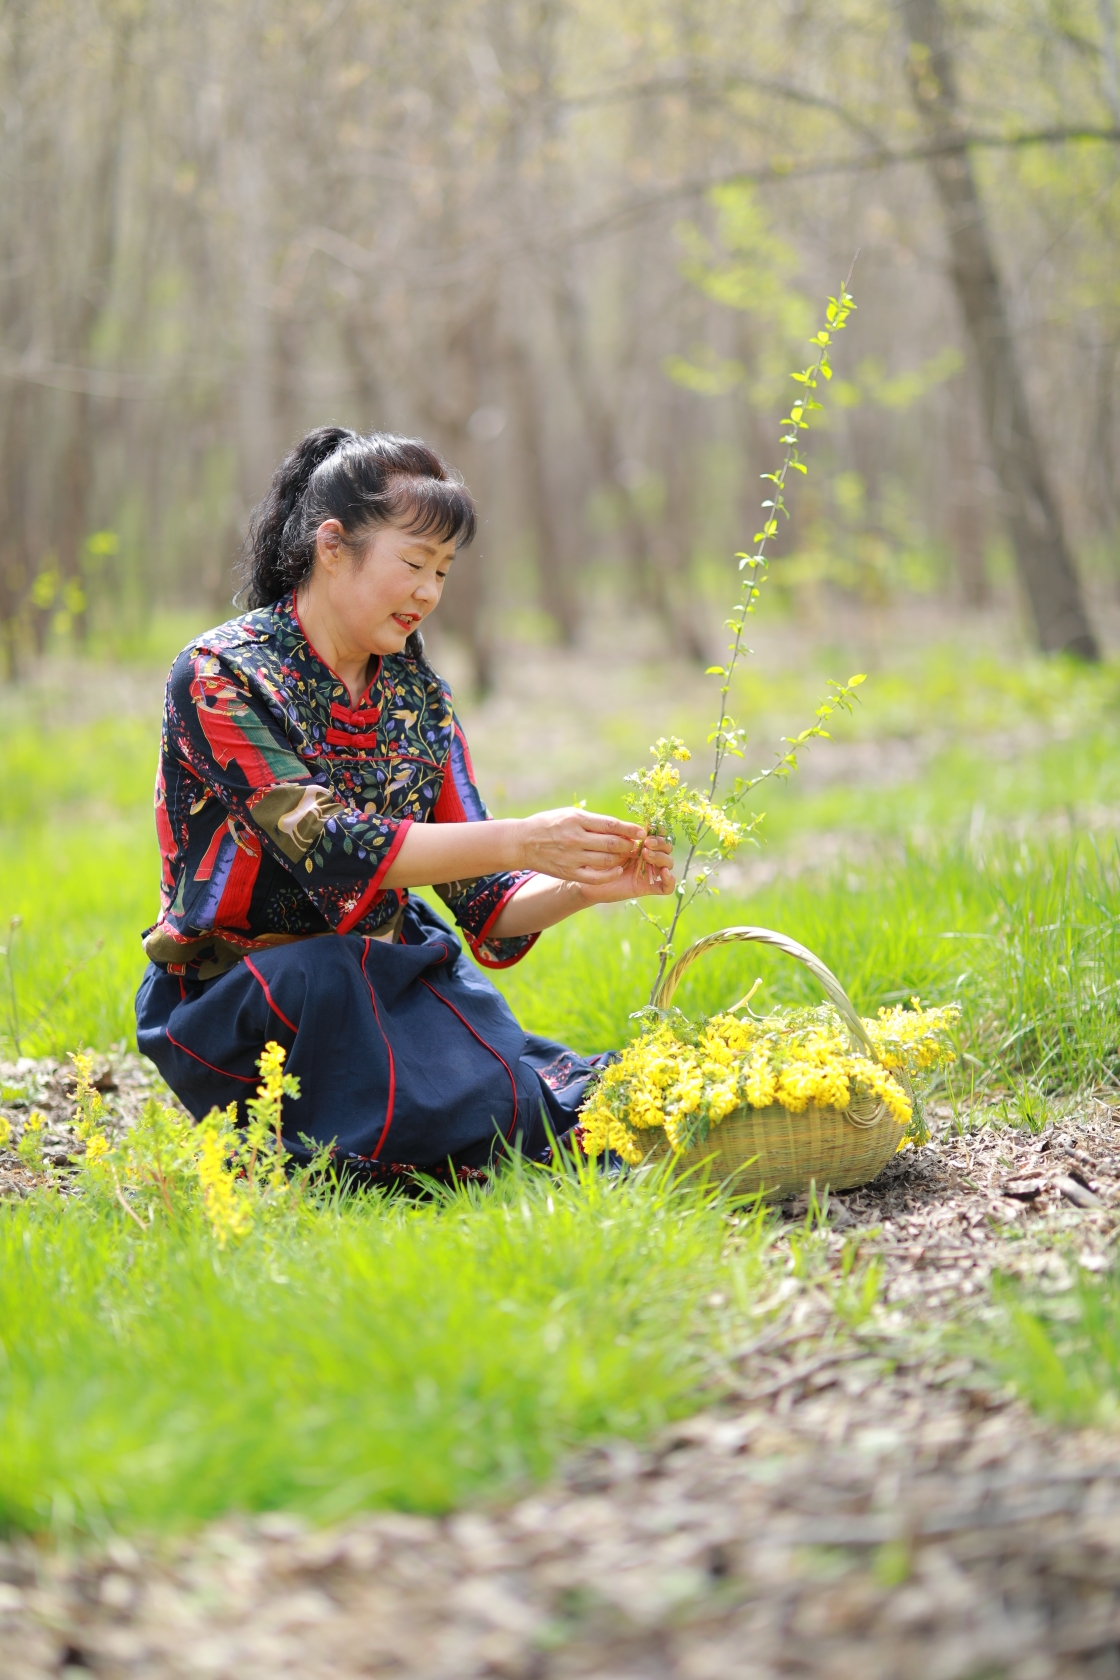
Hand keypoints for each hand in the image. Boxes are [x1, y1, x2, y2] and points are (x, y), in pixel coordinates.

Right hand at [517, 806, 650, 884]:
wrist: (523, 842)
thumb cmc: (549, 824)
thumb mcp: (569, 814)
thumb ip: (593, 821)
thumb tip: (618, 826)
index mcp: (577, 820)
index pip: (611, 825)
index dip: (629, 829)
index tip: (642, 831)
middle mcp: (575, 838)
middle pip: (612, 843)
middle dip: (629, 845)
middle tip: (638, 845)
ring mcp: (572, 857)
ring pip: (607, 860)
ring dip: (622, 859)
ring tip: (628, 856)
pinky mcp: (569, 872)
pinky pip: (595, 877)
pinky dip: (610, 874)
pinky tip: (617, 870)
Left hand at [573, 832, 675, 904]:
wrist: (588, 881)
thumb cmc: (597, 859)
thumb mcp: (611, 844)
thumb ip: (625, 837)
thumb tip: (641, 831)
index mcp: (642, 844)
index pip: (660, 835)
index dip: (660, 831)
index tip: (652, 828)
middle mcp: (649, 857)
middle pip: (667, 848)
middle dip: (660, 843)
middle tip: (646, 843)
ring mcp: (649, 872)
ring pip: (668, 864)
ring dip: (661, 857)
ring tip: (646, 854)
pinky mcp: (647, 888)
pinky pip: (667, 887)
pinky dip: (670, 880)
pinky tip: (663, 872)